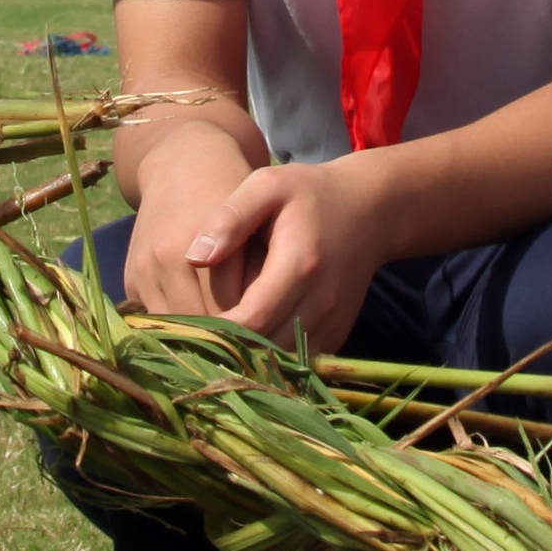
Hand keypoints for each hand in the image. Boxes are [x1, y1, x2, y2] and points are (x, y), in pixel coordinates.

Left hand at [180, 161, 381, 352]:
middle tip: (189, 343)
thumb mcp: (267, 187)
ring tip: (213, 348)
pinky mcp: (337, 333)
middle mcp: (321, 301)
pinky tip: (246, 346)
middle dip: (226, 351)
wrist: (369, 211)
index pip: (250, 320)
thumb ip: (230, 218)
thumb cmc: (309, 194)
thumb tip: (193, 257)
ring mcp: (333, 321)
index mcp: (299, 265)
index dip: (213, 331)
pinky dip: (271, 360)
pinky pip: (299, 362)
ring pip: (281, 363)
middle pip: (264, 349)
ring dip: (248, 360)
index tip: (182, 326)